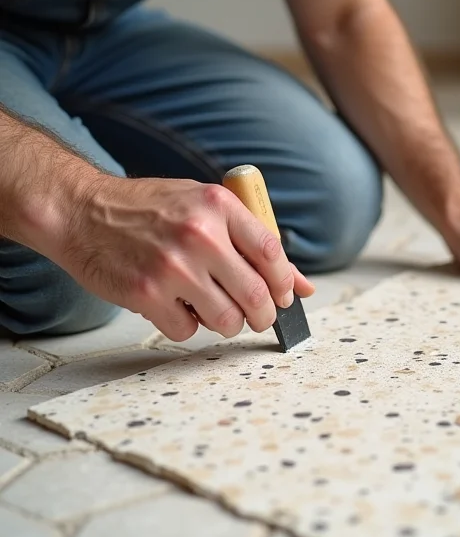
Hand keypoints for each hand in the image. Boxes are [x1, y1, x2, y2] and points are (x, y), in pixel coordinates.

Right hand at [55, 176, 314, 340]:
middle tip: (256, 316)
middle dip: (263, 314)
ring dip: (226, 323)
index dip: (285, 283)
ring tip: (212, 309)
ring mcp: (172, 266)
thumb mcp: (204, 207)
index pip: (272, 254)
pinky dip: (187, 325)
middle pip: (257, 295)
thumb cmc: (148, 209)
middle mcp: (200, 234)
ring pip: (227, 320)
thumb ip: (253, 241)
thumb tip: (302, 286)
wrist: (81, 210)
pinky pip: (187, 331)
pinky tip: (174, 305)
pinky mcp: (146, 294)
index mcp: (218, 206)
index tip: (283, 297)